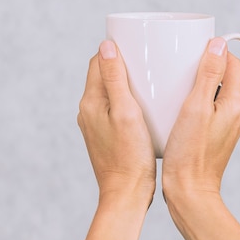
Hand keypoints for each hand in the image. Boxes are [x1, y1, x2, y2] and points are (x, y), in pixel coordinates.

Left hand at [77, 40, 155, 204]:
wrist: (126, 196)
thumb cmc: (130, 157)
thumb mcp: (126, 113)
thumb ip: (115, 79)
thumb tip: (106, 45)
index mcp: (91, 102)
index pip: (98, 62)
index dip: (115, 49)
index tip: (138, 43)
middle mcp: (88, 111)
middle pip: (104, 75)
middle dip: (123, 63)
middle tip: (149, 58)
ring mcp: (96, 125)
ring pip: (110, 92)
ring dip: (127, 82)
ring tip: (151, 79)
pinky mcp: (106, 136)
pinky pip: (116, 109)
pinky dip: (129, 100)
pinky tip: (147, 105)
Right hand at [162, 37, 239, 198]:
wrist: (189, 192)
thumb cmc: (189, 153)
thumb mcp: (195, 107)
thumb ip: (209, 75)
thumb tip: (218, 45)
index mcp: (235, 104)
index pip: (234, 64)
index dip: (217, 50)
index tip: (194, 46)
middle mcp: (236, 114)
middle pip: (228, 77)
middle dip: (210, 64)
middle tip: (185, 59)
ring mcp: (226, 126)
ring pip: (218, 93)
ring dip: (203, 82)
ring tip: (180, 79)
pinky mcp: (214, 136)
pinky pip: (210, 108)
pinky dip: (198, 100)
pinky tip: (178, 104)